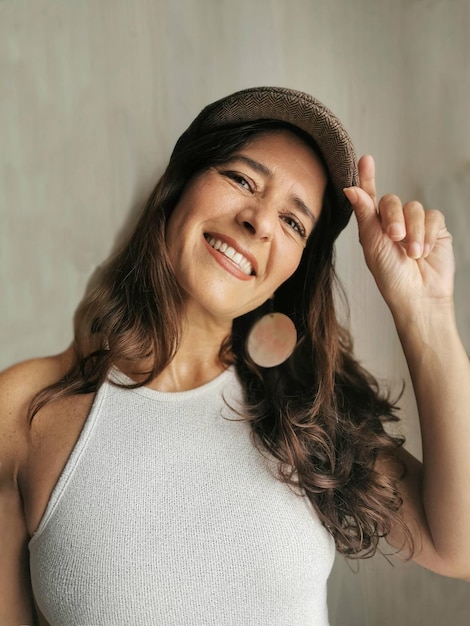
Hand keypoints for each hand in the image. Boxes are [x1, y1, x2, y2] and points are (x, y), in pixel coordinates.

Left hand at [343, 155, 454, 314]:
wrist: (418, 296)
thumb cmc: (391, 277)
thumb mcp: (373, 244)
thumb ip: (365, 214)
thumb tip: (350, 188)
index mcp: (374, 226)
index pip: (370, 197)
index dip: (367, 178)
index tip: (365, 159)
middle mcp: (394, 222)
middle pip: (392, 200)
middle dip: (393, 218)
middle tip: (395, 238)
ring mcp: (415, 225)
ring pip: (414, 207)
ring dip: (413, 232)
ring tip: (412, 254)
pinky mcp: (435, 229)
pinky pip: (432, 217)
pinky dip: (427, 234)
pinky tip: (424, 252)